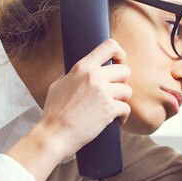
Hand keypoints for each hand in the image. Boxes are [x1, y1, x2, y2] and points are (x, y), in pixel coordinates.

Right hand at [38, 39, 131, 159]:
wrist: (54, 135)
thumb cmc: (54, 113)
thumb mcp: (58, 85)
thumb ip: (73, 75)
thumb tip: (82, 71)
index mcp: (82, 67)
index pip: (109, 46)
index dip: (119, 53)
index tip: (120, 62)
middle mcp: (94, 76)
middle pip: (125, 71)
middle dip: (122, 83)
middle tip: (115, 93)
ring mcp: (102, 92)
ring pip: (127, 91)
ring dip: (123, 101)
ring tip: (113, 108)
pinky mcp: (109, 109)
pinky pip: (126, 109)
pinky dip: (123, 117)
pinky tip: (115, 121)